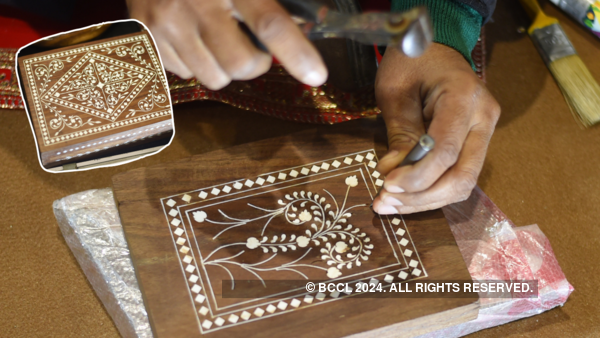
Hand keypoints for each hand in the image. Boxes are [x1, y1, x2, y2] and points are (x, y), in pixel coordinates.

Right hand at [127, 0, 327, 89]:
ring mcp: (165, 22)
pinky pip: (184, 74)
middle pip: (241, 65)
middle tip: (252, 47)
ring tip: (216, 39)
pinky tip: (190, 37)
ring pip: (213, 78)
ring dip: (224, 67)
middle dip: (255, 63)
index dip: (296, 52)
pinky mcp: (145, 37)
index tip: (316, 75)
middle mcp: (194, 4)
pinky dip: (195, 63)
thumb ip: (274, 0)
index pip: (269, 23)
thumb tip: (310, 20)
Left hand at [372, 43, 499, 214]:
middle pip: (463, 176)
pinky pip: (458, 176)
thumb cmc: (412, 61)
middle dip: (422, 196)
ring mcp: (485, 131)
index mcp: (464, 97)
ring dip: (425, 200)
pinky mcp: (476, 142)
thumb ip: (399, 133)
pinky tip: (405, 197)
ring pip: (463, 183)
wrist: (436, 47)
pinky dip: (431, 191)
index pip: (446, 151)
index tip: (387, 184)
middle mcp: (484, 117)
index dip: (417, 176)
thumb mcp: (395, 92)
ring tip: (389, 204)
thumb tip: (392, 173)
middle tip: (385, 202)